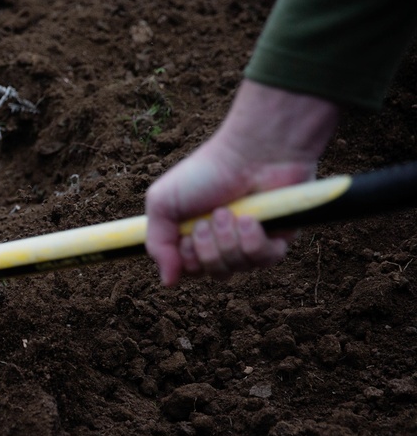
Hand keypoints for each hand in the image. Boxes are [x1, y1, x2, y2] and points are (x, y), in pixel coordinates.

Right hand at [145, 80, 339, 285]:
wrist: (250, 153)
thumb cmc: (205, 173)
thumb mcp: (162, 204)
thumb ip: (157, 244)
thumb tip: (167, 282)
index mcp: (195, 237)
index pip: (189, 272)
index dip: (187, 261)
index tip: (186, 235)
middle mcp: (223, 243)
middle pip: (213, 274)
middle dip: (207, 248)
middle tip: (208, 218)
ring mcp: (250, 243)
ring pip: (237, 268)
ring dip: (227, 240)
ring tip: (228, 212)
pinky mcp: (277, 240)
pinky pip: (264, 261)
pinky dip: (252, 241)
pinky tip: (250, 219)